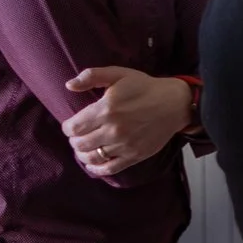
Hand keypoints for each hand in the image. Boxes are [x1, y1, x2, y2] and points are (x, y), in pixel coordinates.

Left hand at [62, 67, 193, 177]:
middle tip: (78, 135)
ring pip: (92, 157)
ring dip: (82, 154)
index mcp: (107, 109)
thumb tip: (69, 85)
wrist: (175, 103)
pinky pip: (109, 168)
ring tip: (84, 148)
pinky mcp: (134, 156)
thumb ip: (92, 76)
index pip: (73, 127)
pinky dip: (96, 168)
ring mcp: (124, 145)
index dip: (67, 127)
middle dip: (74, 140)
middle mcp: (114, 129)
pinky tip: (93, 162)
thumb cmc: (145, 87)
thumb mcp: (119, 74)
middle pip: (79, 144)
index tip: (71, 124)